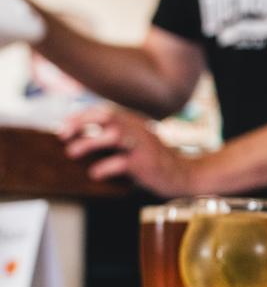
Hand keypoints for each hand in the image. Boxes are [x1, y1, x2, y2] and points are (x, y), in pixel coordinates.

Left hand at [59, 105, 196, 197]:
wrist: (184, 175)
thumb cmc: (155, 161)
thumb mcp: (137, 142)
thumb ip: (116, 135)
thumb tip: (82, 137)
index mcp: (135, 123)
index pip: (103, 111)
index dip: (80, 116)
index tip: (63, 128)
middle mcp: (138, 130)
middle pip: (106, 116)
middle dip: (80, 123)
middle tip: (63, 135)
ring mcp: (142, 146)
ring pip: (113, 135)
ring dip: (88, 143)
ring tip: (72, 152)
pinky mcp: (145, 164)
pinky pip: (121, 163)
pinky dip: (103, 168)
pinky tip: (95, 174)